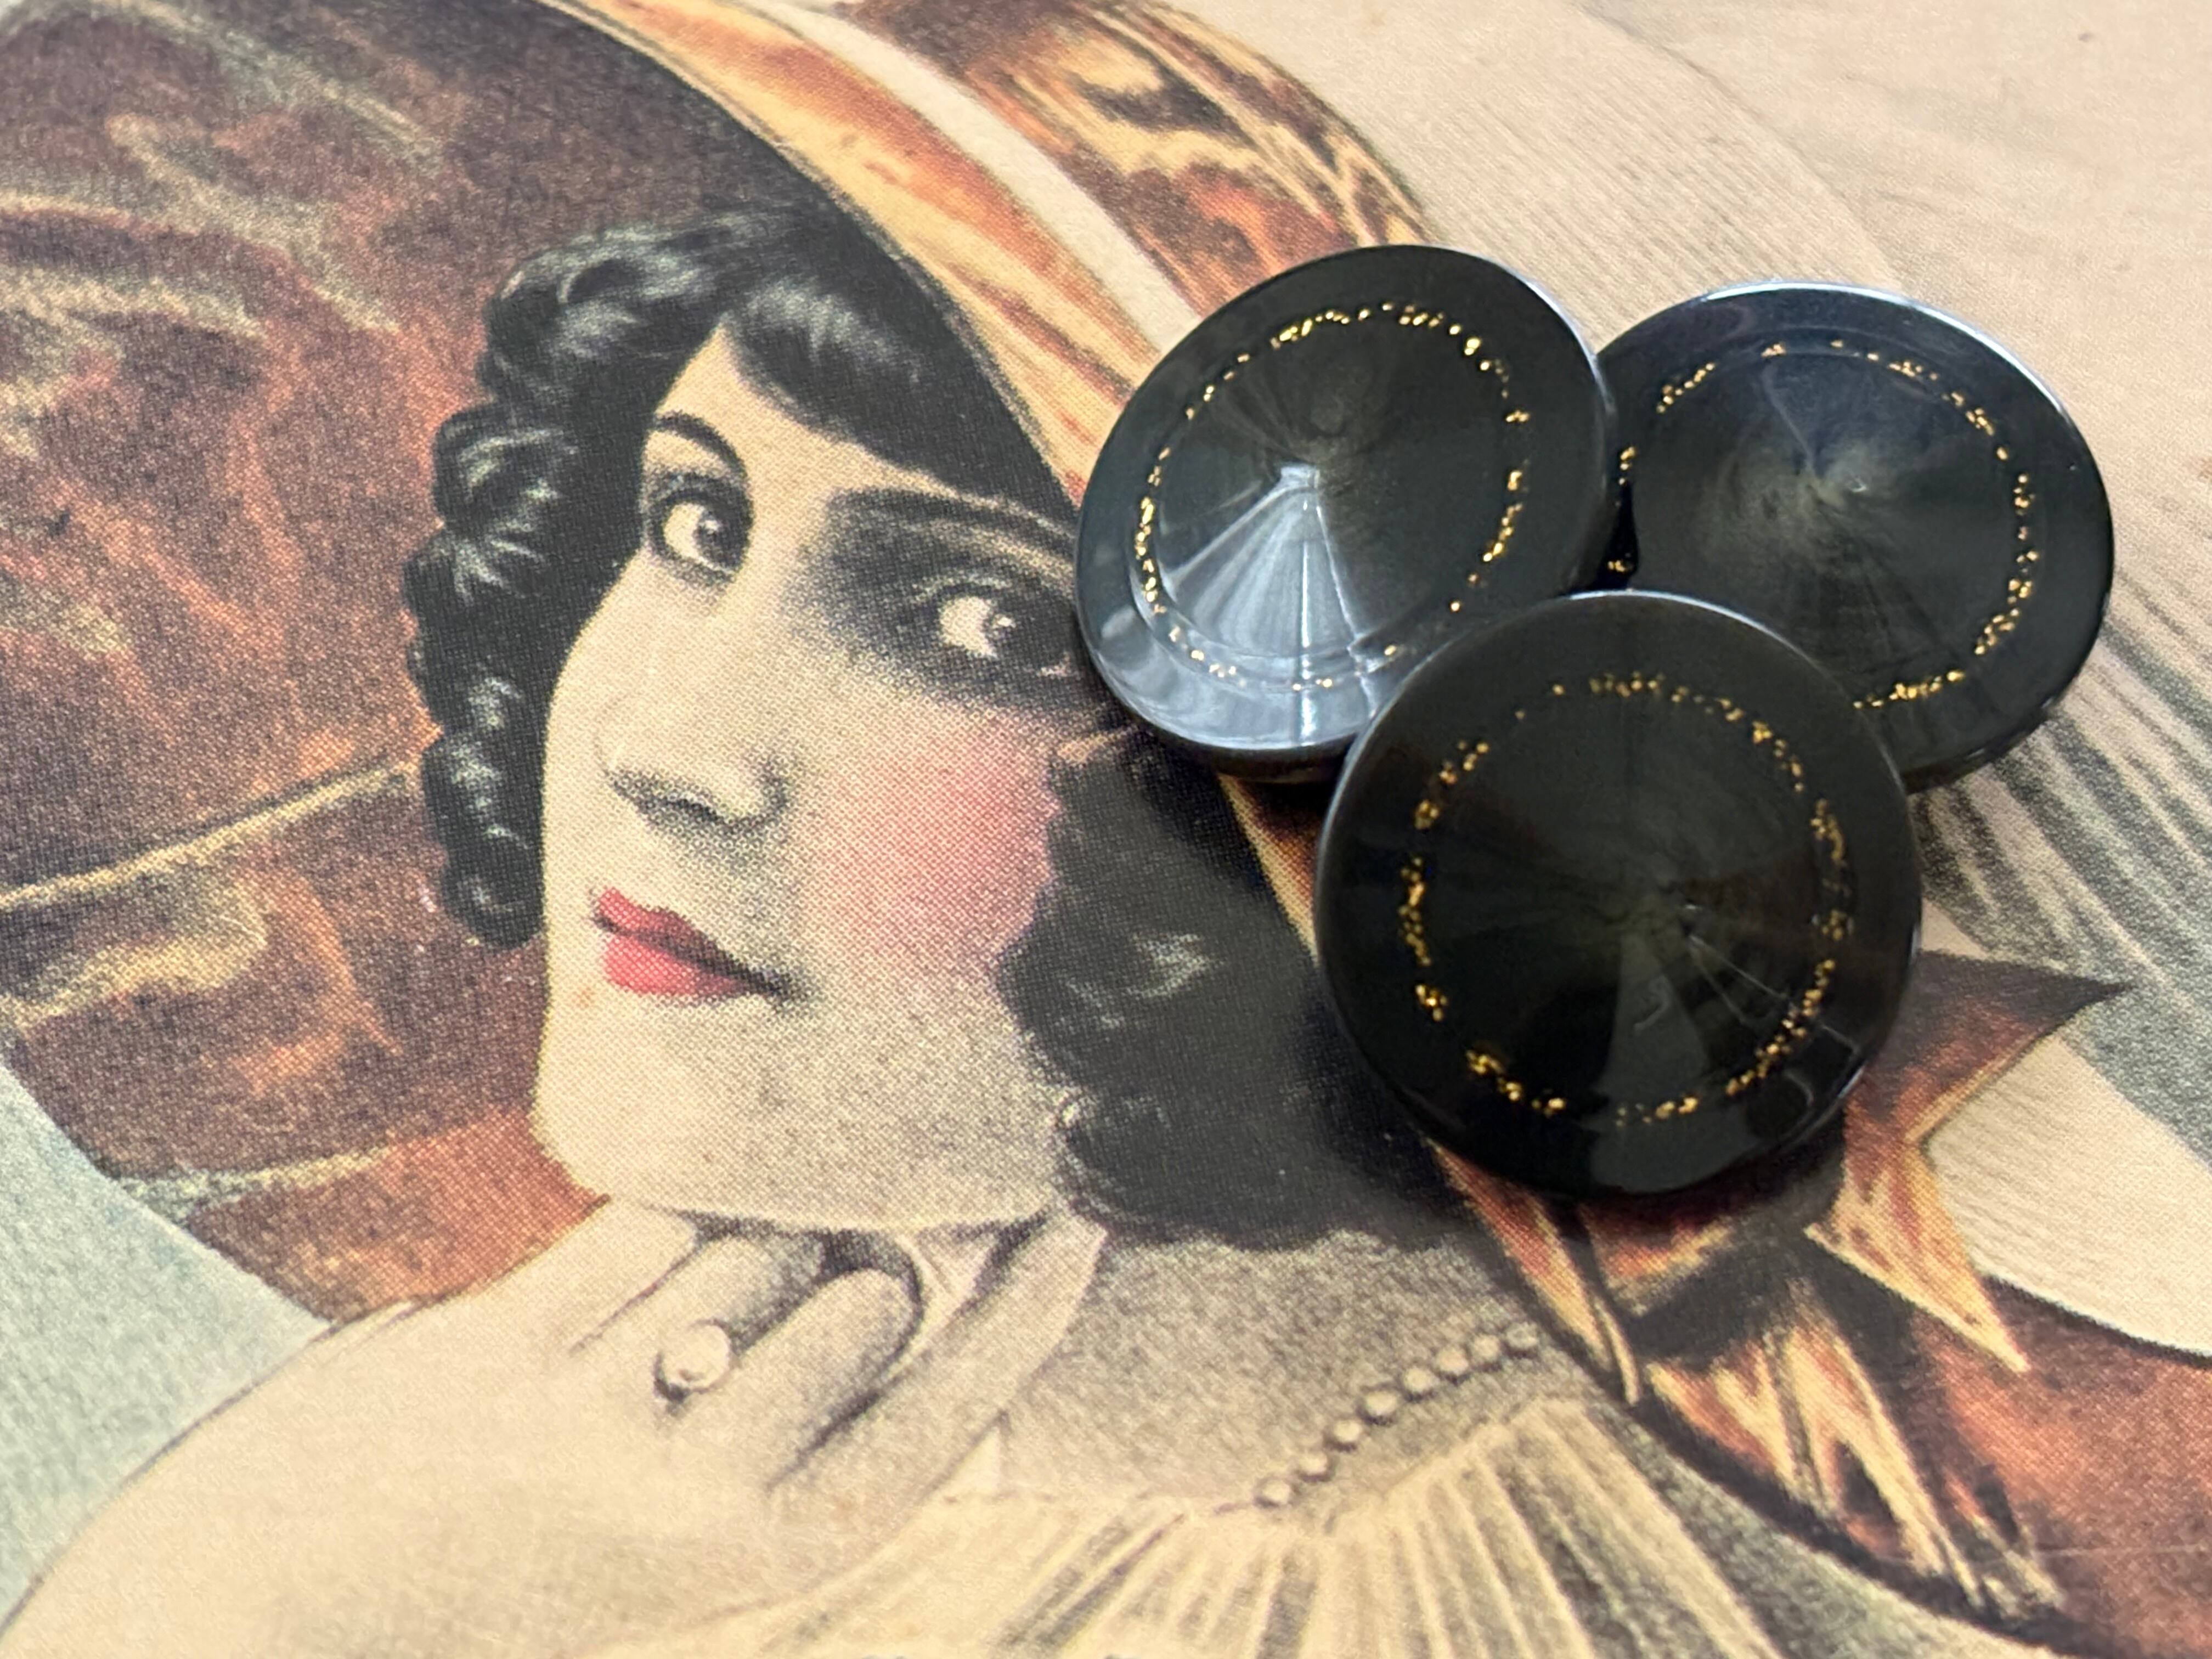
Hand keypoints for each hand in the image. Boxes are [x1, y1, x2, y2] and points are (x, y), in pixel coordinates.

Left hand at [0, 1203, 1100, 1657]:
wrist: (279, 1621)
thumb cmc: (521, 1569)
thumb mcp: (694, 1542)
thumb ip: (804, 1435)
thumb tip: (903, 1281)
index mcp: (768, 1562)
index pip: (953, 1411)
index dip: (1032, 1309)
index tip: (1080, 1219)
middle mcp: (702, 1502)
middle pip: (866, 1291)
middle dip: (851, 1255)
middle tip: (786, 1285)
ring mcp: (602, 1424)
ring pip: (759, 1239)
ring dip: (735, 1239)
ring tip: (652, 1323)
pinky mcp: (507, 1348)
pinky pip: (648, 1219)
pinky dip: (654, 1221)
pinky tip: (606, 1284)